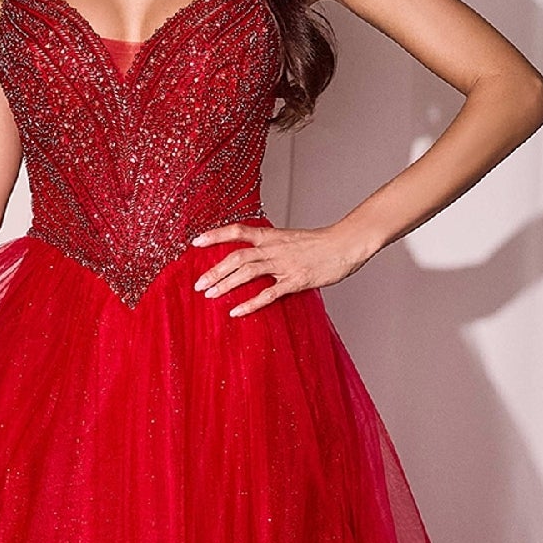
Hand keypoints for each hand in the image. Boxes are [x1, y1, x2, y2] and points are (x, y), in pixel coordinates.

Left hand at [190, 220, 375, 315]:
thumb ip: (271, 246)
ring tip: (209, 295)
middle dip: (215, 270)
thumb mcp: (291, 239)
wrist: (347, 242)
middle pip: (237, 256)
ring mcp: (285, 264)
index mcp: (271, 236)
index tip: (195, 242)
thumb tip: (254, 256)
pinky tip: (236, 311)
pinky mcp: (296, 280)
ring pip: (248, 272)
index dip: (215, 235)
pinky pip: (269, 293)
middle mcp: (274, 248)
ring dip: (226, 284)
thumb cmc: (321, 244)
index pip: (237, 231)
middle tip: (198, 285)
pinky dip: (251, 303)